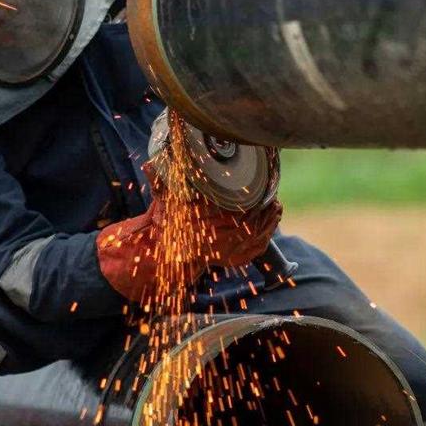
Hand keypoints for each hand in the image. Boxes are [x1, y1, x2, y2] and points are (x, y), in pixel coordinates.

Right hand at [96, 189, 281, 301]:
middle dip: (262, 211)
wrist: (166, 250)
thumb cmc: (168, 222)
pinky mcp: (232, 260)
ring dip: (268, 223)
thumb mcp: (163, 200)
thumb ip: (158, 180)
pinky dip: (265, 239)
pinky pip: (254, 252)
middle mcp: (213, 241)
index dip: (248, 203)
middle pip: (247, 225)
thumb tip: (149, 164)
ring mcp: (224, 254)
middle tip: (272, 195)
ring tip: (276, 206)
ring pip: (254, 239)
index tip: (259, 191)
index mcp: (200, 225)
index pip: (230, 214)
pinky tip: (272, 223)